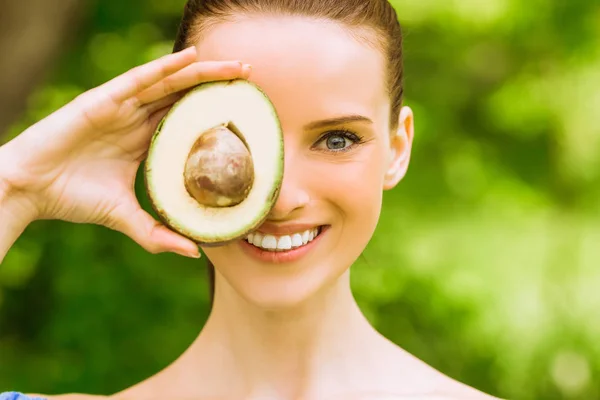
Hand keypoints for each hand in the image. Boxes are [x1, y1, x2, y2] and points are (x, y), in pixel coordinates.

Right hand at [1, 46, 250, 257]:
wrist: (29, 190)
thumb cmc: (73, 199)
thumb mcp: (126, 218)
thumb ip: (158, 234)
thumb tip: (195, 253)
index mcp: (145, 140)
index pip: (187, 119)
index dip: (215, 112)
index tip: (246, 113)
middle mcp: (137, 118)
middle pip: (185, 95)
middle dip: (218, 86)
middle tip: (252, 79)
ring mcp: (122, 106)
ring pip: (170, 82)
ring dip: (204, 72)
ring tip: (237, 67)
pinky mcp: (104, 99)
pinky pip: (142, 78)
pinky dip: (168, 66)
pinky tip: (194, 57)